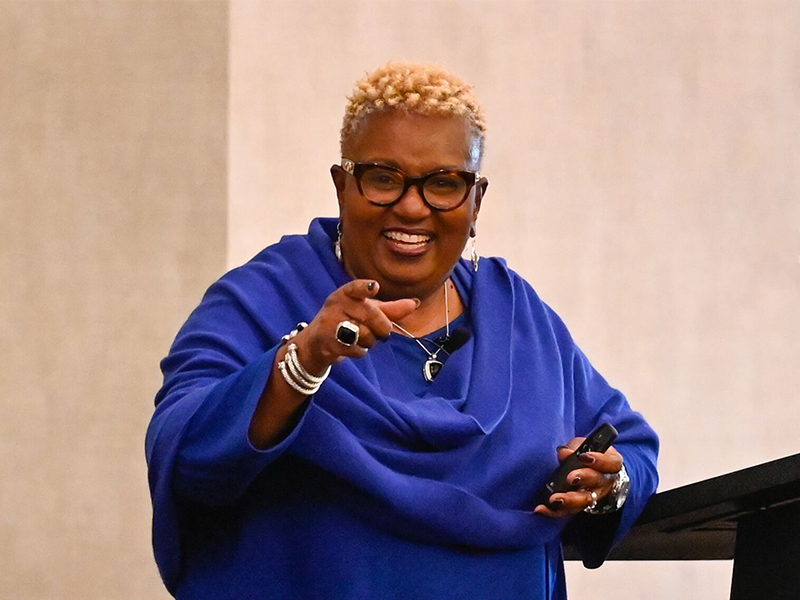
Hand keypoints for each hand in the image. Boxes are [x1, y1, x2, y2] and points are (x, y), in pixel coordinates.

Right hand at [290, 279, 418, 373]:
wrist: (317, 343)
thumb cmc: (347, 321)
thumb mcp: (366, 311)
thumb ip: (390, 309)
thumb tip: (415, 303)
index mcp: (346, 294)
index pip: (355, 288)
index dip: (365, 288)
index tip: (374, 287)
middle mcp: (336, 306)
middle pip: (371, 315)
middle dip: (383, 328)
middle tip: (382, 332)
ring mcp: (330, 324)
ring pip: (365, 335)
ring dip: (370, 341)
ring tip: (361, 339)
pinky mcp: (328, 343)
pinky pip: (357, 350)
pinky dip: (360, 352)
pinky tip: (352, 347)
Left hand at [533, 437, 623, 517]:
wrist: (591, 472)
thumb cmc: (588, 454)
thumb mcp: (583, 446)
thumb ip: (575, 448)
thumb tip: (564, 453)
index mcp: (610, 465)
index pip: (611, 463)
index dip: (599, 461)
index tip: (583, 456)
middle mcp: (604, 483)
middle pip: (597, 483)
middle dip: (583, 479)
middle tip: (570, 478)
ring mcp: (593, 497)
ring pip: (584, 501)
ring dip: (569, 500)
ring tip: (554, 499)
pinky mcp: (579, 506)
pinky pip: (568, 511)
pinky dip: (554, 511)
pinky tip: (541, 509)